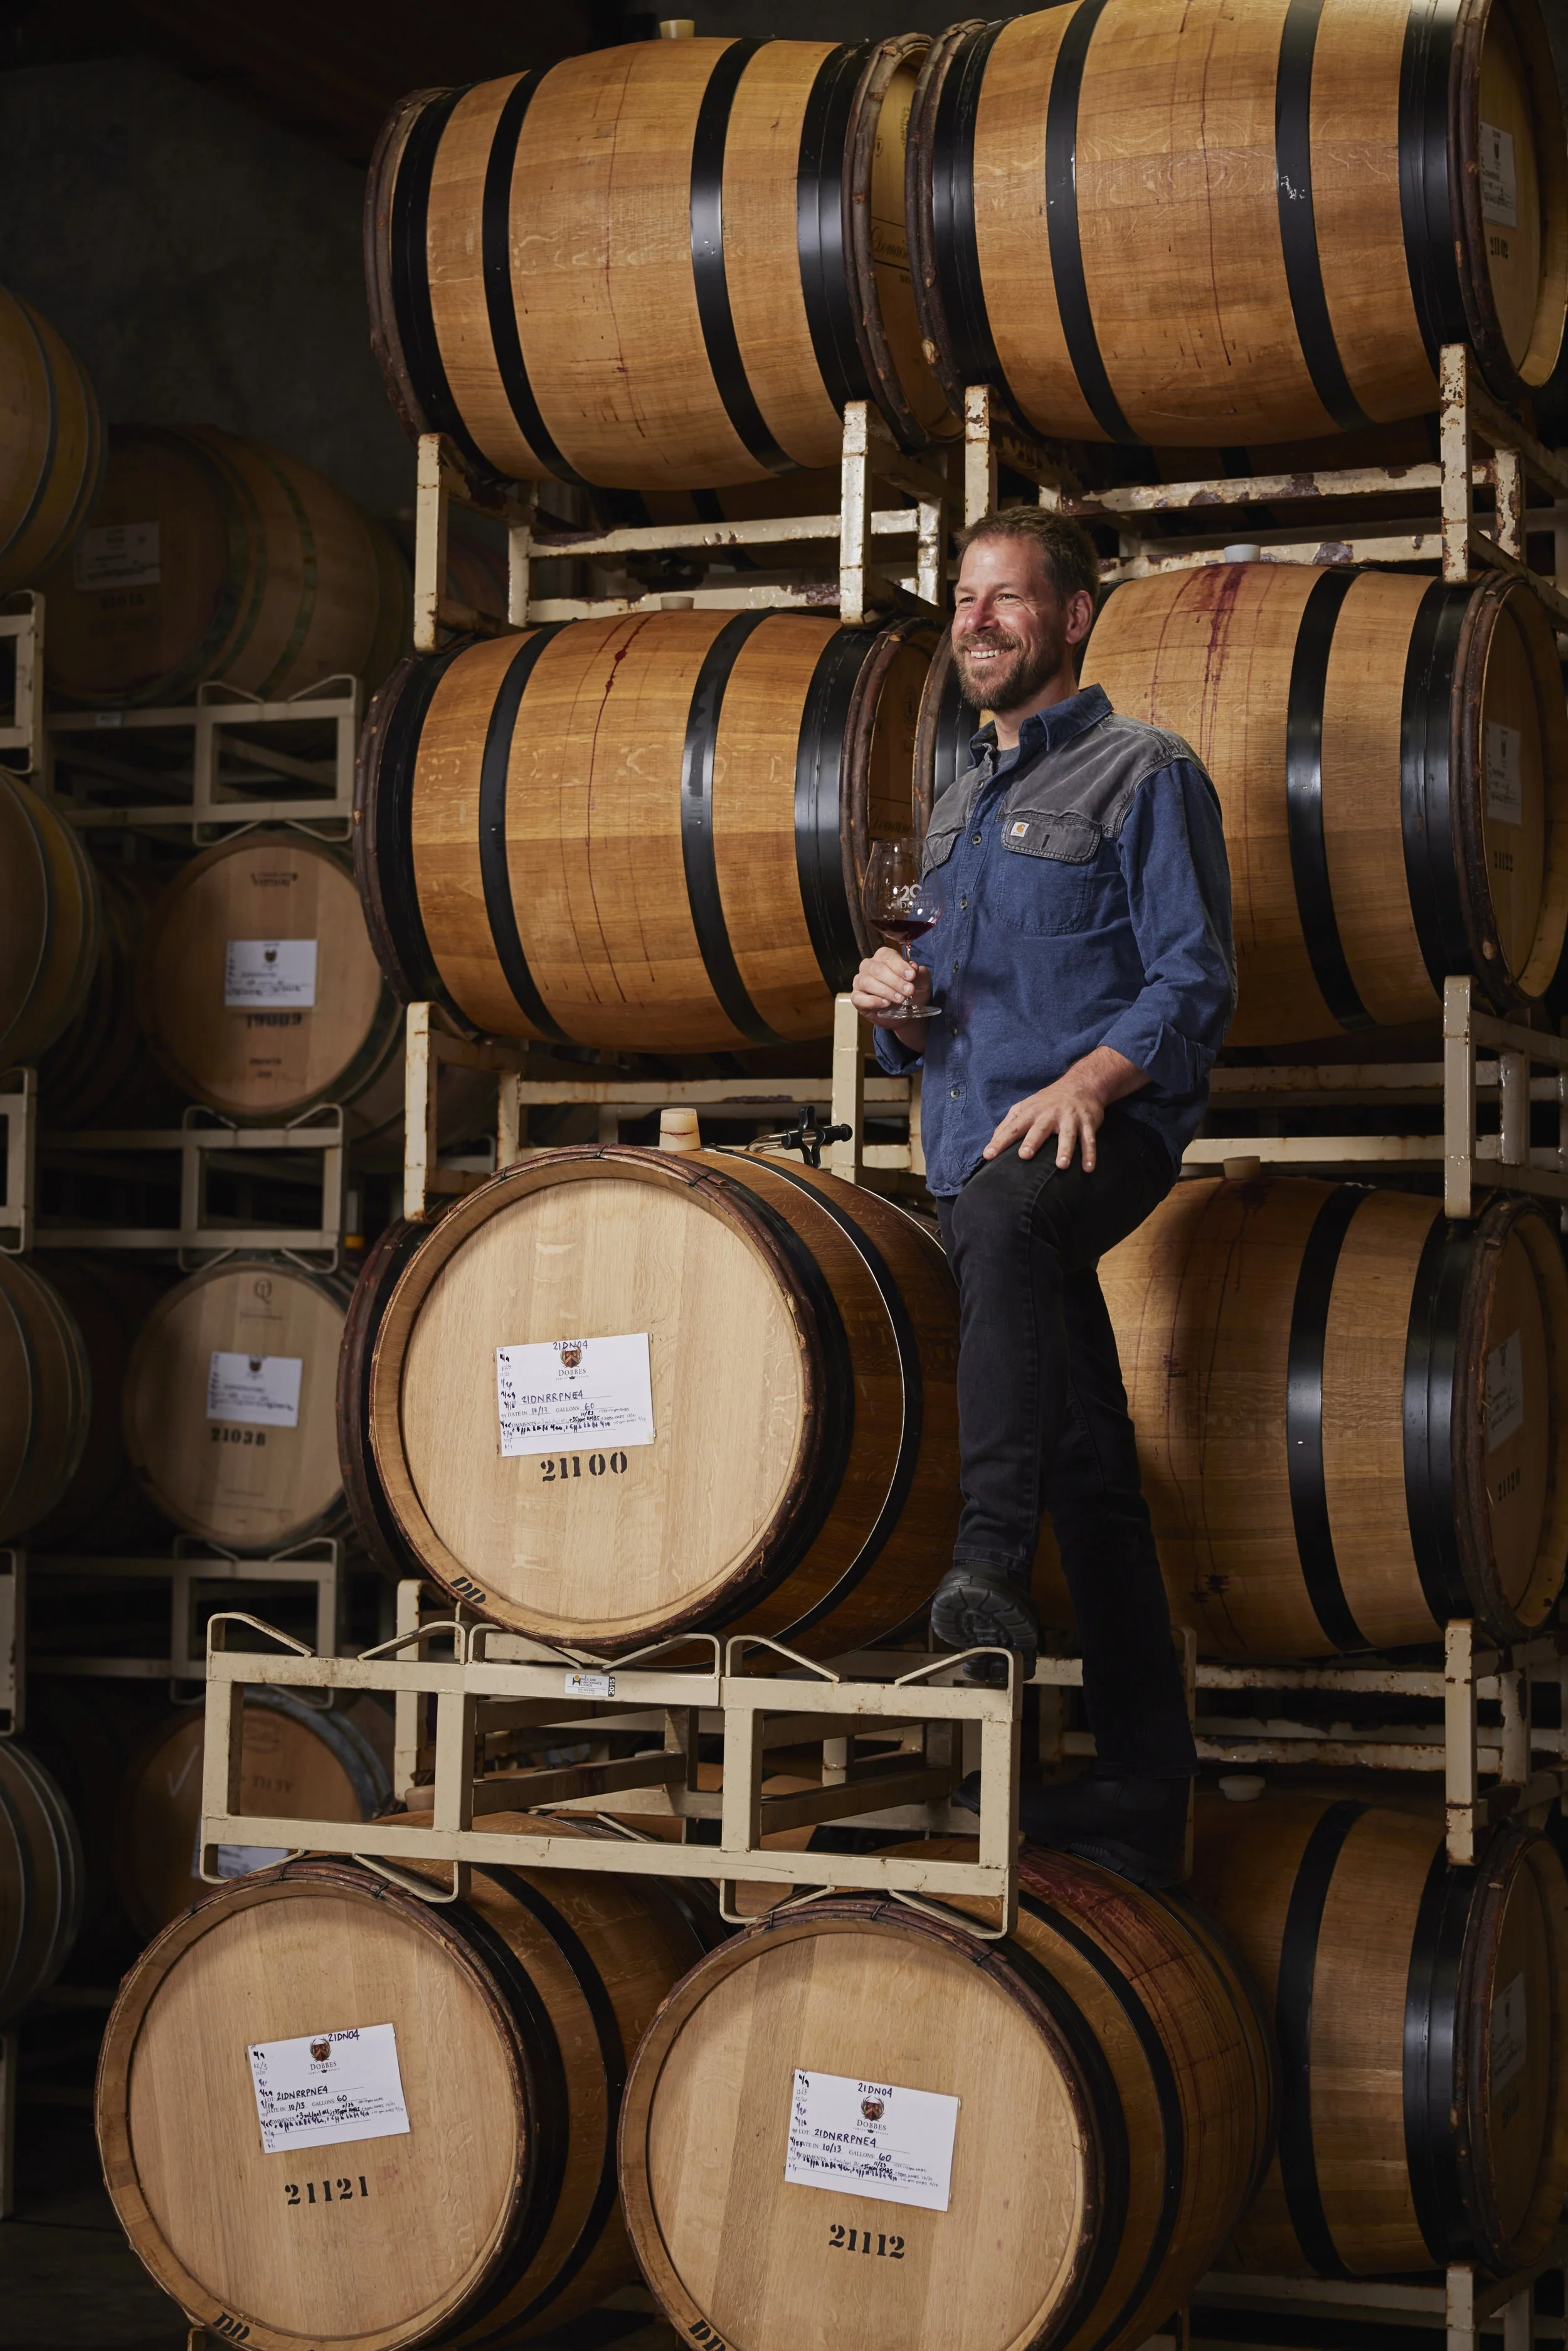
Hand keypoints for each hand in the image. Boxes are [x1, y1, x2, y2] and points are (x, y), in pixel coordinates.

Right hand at [851, 947, 931, 1028]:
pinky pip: (860, 997)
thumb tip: (914, 967)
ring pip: (868, 982)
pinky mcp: (856, 998)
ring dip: (886, 991)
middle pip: (878, 969)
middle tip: (909, 990)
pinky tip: (886, 1003)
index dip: (900, 965)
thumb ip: (920, 974)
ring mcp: (860, 982)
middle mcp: (869, 966)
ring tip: (900, 999)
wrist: (906, 1014)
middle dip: (895, 980)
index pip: (888, 956)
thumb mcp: (921, 983)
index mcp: (884, 957)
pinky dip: (873, 1001)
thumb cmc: (911, 994)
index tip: (912, 976)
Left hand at [981, 1041, 1150, 1169]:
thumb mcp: (1025, 1108)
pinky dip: (1090, 1154)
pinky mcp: (1088, 1122)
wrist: (1081, 1084)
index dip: (999, 1141)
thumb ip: (1008, 1124)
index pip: (1012, 1129)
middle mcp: (1049, 1115)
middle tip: (1024, 1155)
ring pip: (1068, 1135)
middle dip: (1032, 1142)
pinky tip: (1088, 1168)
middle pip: (1039, 1129)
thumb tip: (991, 1142)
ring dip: (1065, 1150)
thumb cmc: (1047, 1101)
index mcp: (1031, 1113)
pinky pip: (1089, 1139)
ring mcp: (1070, 1118)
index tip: (988, 1155)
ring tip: (1062, 1166)